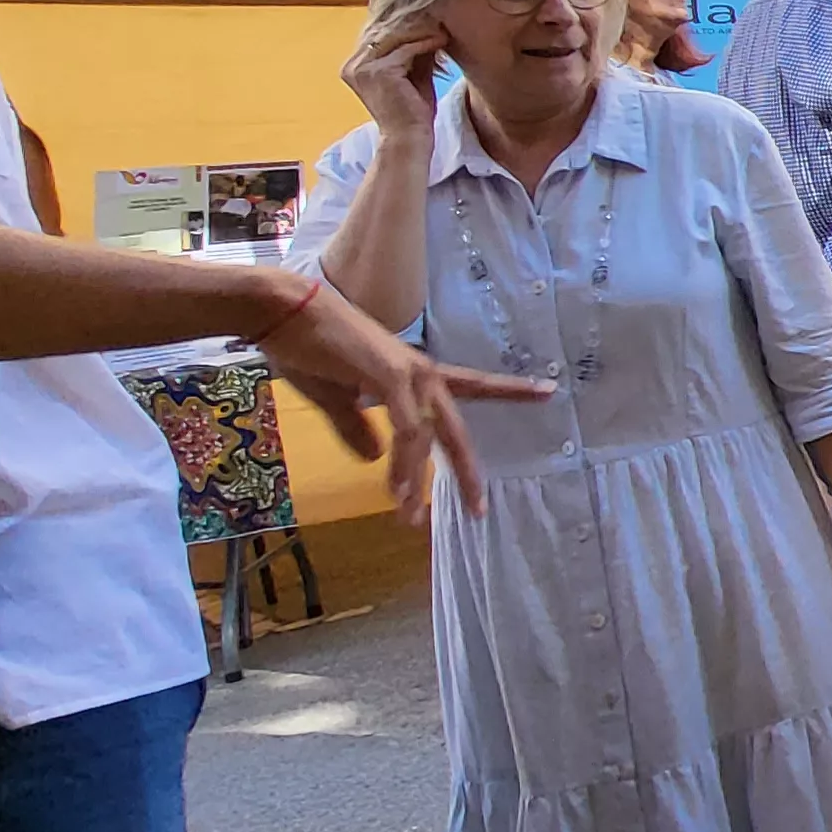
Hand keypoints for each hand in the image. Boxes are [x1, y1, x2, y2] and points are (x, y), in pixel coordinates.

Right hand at [250, 278, 552, 515]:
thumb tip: (374, 457)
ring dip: (416, 482)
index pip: (472, 385)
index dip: (510, 390)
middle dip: (468, 472)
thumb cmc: (306, 348)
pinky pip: (406, 432)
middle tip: (480, 509)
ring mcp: (408, 373)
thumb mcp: (334, 398)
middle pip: (456, 429)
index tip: (549, 391)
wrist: (282, 313)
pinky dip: (403, 465)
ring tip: (409, 519)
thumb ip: (356, 427)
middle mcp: (421, 373)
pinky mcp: (389, 376)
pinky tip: (397, 492)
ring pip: (427, 439)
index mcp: (413, 375)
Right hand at [342, 18, 447, 138]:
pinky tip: (441, 40)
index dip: (405, 26)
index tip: (430, 20)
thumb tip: (428, 24)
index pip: (379, 36)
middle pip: (385, 33)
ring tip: (442, 27)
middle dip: (413, 25)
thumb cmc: (411, 111)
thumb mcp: (411, 74)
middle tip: (439, 19)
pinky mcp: (379, 71)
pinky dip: (425, 43)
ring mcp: (362, 68)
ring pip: (396, 38)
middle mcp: (352, 65)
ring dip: (421, 31)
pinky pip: (406, 49)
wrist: (409, 138)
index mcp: (354, 66)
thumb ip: (413, 51)